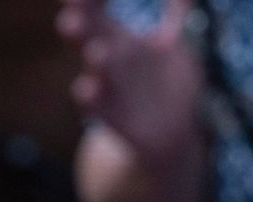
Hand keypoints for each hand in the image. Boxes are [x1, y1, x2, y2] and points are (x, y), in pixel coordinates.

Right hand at [57, 0, 205, 163]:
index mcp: (118, 39)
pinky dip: (90, 98)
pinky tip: (87, 89)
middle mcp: (108, 59)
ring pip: (94, 69)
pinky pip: (94, 106)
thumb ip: (176, 18)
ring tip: (98, 50)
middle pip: (86, 33)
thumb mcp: (176, 49)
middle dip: (80, 18)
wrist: (171, 137)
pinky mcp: (112, 116)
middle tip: (75, 3)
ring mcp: (107, 86)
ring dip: (94, 59)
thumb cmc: (167, 85)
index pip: (95, 9)